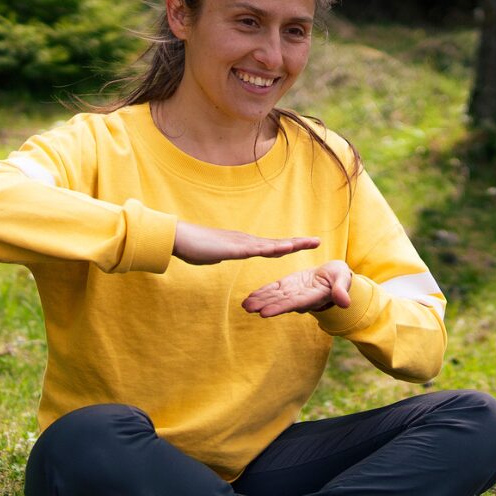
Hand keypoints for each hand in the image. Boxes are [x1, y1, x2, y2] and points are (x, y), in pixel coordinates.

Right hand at [172, 221, 319, 264]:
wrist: (178, 237)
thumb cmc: (191, 247)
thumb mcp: (211, 256)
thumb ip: (219, 256)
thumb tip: (220, 257)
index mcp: (242, 244)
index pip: (270, 246)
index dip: (287, 245)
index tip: (303, 244)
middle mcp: (245, 241)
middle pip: (276, 243)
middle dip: (297, 243)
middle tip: (317, 241)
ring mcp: (240, 243)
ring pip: (271, 245)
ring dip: (291, 244)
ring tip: (309, 243)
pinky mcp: (232, 249)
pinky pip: (256, 250)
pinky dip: (272, 249)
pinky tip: (285, 249)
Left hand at [242, 260, 351, 317]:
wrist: (334, 276)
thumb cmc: (340, 276)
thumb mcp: (343, 279)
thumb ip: (341, 290)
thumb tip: (345, 302)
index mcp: (311, 298)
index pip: (293, 304)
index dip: (279, 308)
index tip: (265, 313)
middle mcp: (299, 299)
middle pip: (279, 303)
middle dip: (263, 306)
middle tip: (248, 309)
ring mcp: (292, 293)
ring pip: (274, 297)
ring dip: (259, 301)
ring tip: (244, 305)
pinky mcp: (288, 285)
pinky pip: (273, 290)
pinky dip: (262, 293)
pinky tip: (250, 297)